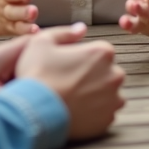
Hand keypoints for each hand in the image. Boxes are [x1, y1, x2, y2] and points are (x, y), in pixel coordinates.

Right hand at [16, 23, 125, 140]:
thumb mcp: (42, 41)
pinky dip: (93, 112)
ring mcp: (113, 100)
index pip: (98, 52)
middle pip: (106, 72)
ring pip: (107, 93)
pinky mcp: (107, 120)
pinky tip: (75, 110)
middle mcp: (114, 75)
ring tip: (71, 97)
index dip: (81, 58)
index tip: (68, 65)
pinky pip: (104, 113)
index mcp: (102, 53)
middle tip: (68, 81)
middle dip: (92, 76)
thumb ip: (65, 32)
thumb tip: (81, 28)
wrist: (34, 112)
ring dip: (94, 94)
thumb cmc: (38, 75)